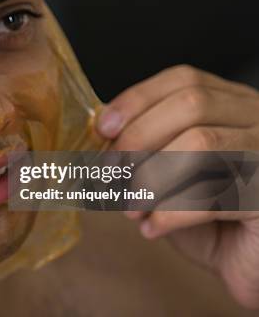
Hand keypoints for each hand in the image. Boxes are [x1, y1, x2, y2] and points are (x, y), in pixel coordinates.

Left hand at [97, 65, 258, 307]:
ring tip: (131, 208)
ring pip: (203, 142)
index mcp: (233, 105)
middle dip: (139, 137)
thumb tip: (102, 134)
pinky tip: (153, 228)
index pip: (184, 80)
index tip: (103, 127)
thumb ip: (147, 149)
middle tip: (112, 173)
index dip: (138, 99)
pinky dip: (172, 212)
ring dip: (152, 177)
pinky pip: (216, 193)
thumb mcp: (173, 174)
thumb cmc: (209, 217)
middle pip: (192, 103)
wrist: (251, 265)